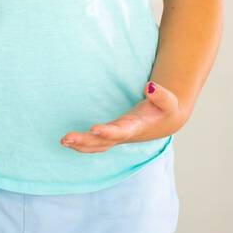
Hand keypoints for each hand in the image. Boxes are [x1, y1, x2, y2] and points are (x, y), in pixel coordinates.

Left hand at [60, 81, 183, 152]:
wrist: (164, 123)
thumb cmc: (164, 110)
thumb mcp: (169, 102)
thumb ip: (161, 95)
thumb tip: (150, 86)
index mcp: (136, 127)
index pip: (121, 131)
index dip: (109, 132)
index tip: (95, 129)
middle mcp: (124, 135)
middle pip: (102, 142)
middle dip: (84, 141)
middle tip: (66, 138)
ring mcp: (116, 138)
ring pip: (96, 146)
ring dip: (79, 145)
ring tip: (62, 141)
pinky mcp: (111, 136)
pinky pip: (95, 145)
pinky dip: (82, 145)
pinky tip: (67, 142)